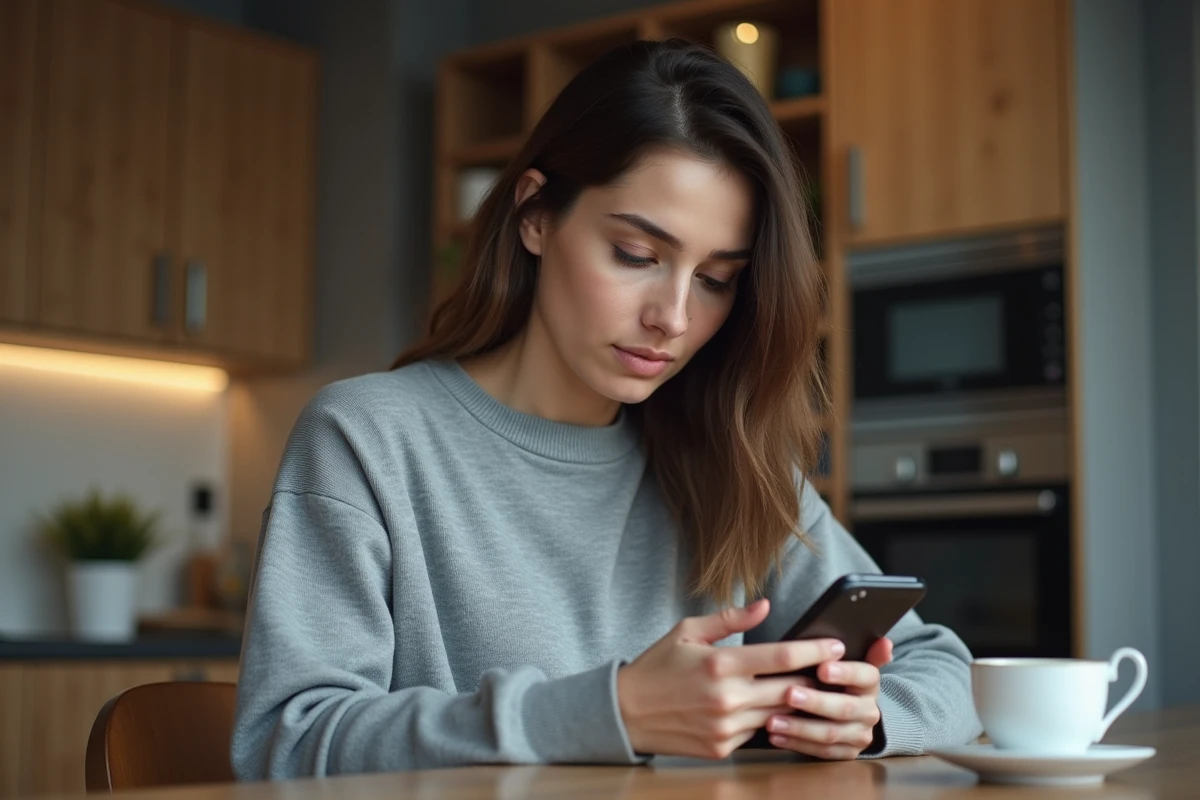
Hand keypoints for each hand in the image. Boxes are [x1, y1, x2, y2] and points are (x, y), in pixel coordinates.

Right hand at [617, 599, 847, 758]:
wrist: (625, 712)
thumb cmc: (657, 666)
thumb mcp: (687, 631)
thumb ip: (730, 619)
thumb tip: (765, 606)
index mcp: (720, 664)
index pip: (781, 657)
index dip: (813, 651)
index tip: (835, 645)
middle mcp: (727, 698)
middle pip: (790, 689)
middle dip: (816, 680)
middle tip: (836, 670)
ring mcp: (726, 727)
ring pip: (779, 715)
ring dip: (797, 703)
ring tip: (815, 689)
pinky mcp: (722, 748)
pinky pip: (757, 732)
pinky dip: (768, 720)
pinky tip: (775, 709)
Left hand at [762, 637, 893, 759]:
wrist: (853, 714)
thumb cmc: (840, 680)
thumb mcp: (850, 662)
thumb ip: (865, 651)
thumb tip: (885, 642)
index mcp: (870, 684)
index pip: (865, 676)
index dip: (844, 673)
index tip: (821, 668)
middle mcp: (870, 711)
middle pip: (844, 708)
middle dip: (816, 701)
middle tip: (789, 694)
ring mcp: (859, 735)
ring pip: (830, 734)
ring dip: (799, 728)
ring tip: (772, 721)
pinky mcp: (847, 754)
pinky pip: (822, 752)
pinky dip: (797, 745)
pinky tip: (776, 737)